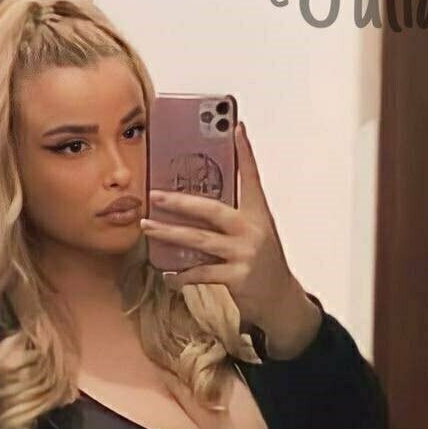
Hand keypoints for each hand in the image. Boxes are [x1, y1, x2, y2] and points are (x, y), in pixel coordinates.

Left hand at [140, 121, 305, 338]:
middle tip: (154, 195)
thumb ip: (232, 219)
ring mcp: (245, 254)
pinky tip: (169, 276)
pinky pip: (201, 273)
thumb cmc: (262, 264)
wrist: (279, 300)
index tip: (236, 128)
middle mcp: (252, 231)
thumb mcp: (255, 235)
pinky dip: (182, 275)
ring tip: (148, 228)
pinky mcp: (237, 278)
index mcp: (258, 215)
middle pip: (212, 210)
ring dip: (169, 234)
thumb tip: (194, 206)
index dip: (245, 153)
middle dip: (179, 202)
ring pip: (199, 240)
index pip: (252, 178)